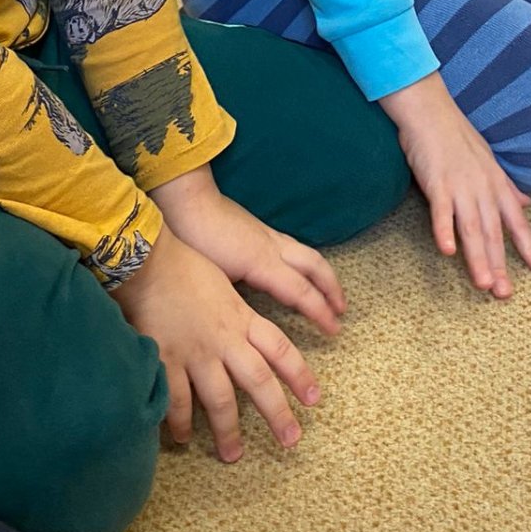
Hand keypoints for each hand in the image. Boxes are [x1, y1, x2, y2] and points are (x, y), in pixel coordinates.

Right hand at [117, 228, 320, 461]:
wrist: (149, 262)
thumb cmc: (186, 266)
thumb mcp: (224, 286)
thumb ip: (237, 313)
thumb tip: (246, 331)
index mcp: (241, 318)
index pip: (280, 350)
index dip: (299, 375)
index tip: (313, 399)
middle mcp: (225, 339)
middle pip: (259, 382)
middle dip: (277, 414)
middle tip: (291, 440)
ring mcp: (196, 353)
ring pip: (220, 400)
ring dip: (227, 430)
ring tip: (233, 454)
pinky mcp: (167, 361)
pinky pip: (177, 400)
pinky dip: (180, 422)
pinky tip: (182, 438)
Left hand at [150, 168, 345, 336]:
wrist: (188, 201)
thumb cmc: (195, 241)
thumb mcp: (213, 279)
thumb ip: (234, 301)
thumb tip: (244, 324)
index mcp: (262, 264)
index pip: (300, 292)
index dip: (320, 312)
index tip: (334, 329)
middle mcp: (273, 248)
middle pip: (315, 268)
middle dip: (332, 290)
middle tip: (342, 312)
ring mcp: (269, 235)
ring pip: (308, 254)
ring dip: (324, 275)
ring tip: (332, 292)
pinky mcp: (262, 228)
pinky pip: (296, 246)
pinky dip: (308, 261)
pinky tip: (304, 270)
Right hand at [381, 72, 530, 298]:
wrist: (429, 110)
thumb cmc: (457, 135)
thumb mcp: (488, 160)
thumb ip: (506, 186)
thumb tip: (526, 204)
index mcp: (495, 183)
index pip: (516, 221)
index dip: (528, 245)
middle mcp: (482, 188)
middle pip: (494, 232)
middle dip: (500, 264)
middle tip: (505, 294)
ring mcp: (460, 185)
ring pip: (472, 228)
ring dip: (478, 258)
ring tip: (485, 285)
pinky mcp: (436, 182)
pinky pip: (441, 211)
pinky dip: (444, 230)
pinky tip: (447, 251)